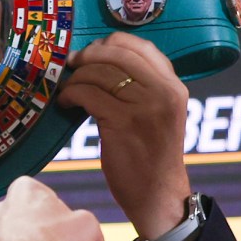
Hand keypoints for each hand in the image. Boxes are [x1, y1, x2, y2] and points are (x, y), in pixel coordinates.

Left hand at [58, 34, 190, 238]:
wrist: (158, 196)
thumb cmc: (152, 158)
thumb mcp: (160, 115)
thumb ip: (144, 88)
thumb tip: (103, 62)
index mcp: (174, 86)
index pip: (141, 45)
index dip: (111, 43)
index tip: (93, 53)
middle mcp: (163, 92)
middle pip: (118, 53)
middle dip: (89, 55)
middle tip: (73, 65)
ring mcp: (144, 107)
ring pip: (100, 72)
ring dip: (76, 77)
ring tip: (68, 89)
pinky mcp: (122, 123)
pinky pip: (88, 94)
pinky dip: (71, 94)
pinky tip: (66, 103)